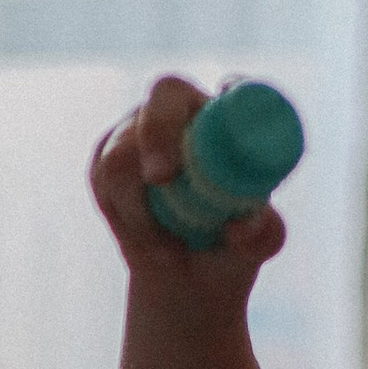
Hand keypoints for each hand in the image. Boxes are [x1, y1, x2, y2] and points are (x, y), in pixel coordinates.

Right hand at [87, 73, 288, 288]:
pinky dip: (125, 218)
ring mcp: (142, 130)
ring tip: (167, 249)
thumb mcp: (258, 247)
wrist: (186, 279)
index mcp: (232, 122)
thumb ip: (264, 235)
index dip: (232, 89)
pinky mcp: (107, 156)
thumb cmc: (232, 252)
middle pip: (166, 94)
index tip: (226, 101)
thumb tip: (241, 227)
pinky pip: (102, 177)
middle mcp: (186, 113)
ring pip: (123, 150)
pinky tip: (146, 240)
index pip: (236, 89)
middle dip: (158, 131)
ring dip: (140, 208)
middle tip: (160, 177)